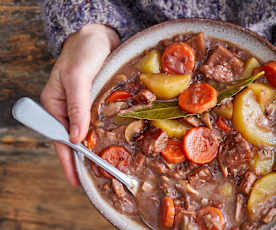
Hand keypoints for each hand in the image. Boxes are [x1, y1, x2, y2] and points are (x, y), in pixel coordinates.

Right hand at [40, 24, 119, 185]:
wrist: (100, 36)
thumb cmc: (83, 51)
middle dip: (82, 159)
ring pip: (87, 133)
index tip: (77, 180)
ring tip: (104, 167)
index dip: (69, 160)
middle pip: (74, 139)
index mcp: (55, 104)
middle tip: (95, 178)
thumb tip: (76, 138)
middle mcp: (68, 108)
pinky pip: (99, 122)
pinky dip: (104, 135)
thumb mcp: (77, 77)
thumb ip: (76, 107)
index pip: (60, 138)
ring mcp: (84, 106)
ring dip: (94, 149)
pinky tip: (111, 145)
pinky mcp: (98, 102)